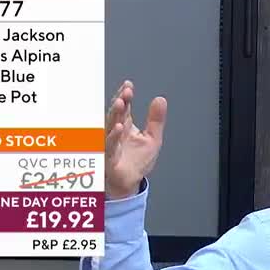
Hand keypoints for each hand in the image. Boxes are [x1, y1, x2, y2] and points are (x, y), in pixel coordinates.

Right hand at [104, 80, 166, 199]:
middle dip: (120, 102)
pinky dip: (113, 137)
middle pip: (116, 114)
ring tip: (121, 103)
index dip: (125, 96)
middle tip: (126, 92)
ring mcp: (110, 143)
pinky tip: (118, 128)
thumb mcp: (152, 139)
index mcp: (125, 125)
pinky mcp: (108, 157)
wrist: (129, 183)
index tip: (128, 85)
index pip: (124, 108)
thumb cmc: (137, 162)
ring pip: (109, 126)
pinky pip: (109, 146)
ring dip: (114, 114)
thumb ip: (156, 120)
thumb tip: (160, 99)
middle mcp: (115, 132)